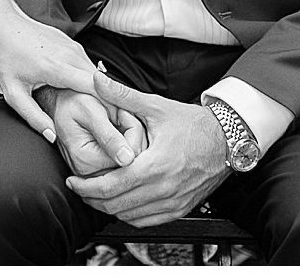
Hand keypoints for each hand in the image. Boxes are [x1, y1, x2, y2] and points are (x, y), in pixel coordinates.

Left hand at [0, 14, 98, 140]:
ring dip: (98, 91)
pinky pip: (88, 65)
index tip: (112, 122)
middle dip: (107, 102)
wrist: (5, 26)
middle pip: (101, 83)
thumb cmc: (8, 57)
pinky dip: (90, 80)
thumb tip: (52, 136)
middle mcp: (70, 55)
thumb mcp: (14, 93)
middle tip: (108, 122)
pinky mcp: (73, 44)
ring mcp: (73, 47)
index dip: (107, 106)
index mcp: (57, 68)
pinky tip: (81, 91)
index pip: (95, 88)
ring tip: (95, 109)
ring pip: (97, 74)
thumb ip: (33, 117)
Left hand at [65, 72, 230, 225]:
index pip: (111, 187)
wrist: (227, 139)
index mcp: (155, 166)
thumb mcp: (155, 106)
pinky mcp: (180, 208)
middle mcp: (164, 189)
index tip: (72, 180)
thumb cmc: (193, 124)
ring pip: (130, 216)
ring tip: (94, 194)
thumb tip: (97, 80)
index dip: (86, 187)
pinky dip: (129, 215)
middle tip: (77, 188)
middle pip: (116, 206)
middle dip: (92, 198)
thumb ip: (123, 94)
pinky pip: (148, 221)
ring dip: (108, 208)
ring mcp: (173, 202)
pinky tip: (120, 203)